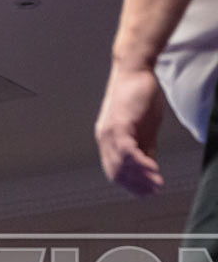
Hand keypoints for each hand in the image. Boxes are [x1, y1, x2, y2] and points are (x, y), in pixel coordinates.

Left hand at [95, 62, 165, 195]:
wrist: (135, 68)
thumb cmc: (140, 94)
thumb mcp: (145, 126)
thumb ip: (145, 146)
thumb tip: (149, 165)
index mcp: (108, 142)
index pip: (115, 171)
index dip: (130, 184)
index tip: (145, 193)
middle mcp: (105, 140)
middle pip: (116, 173)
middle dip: (135, 186)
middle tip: (152, 193)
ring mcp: (109, 133)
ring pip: (121, 165)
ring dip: (140, 178)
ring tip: (156, 185)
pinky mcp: (119, 125)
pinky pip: (127, 152)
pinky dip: (140, 164)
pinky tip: (152, 170)